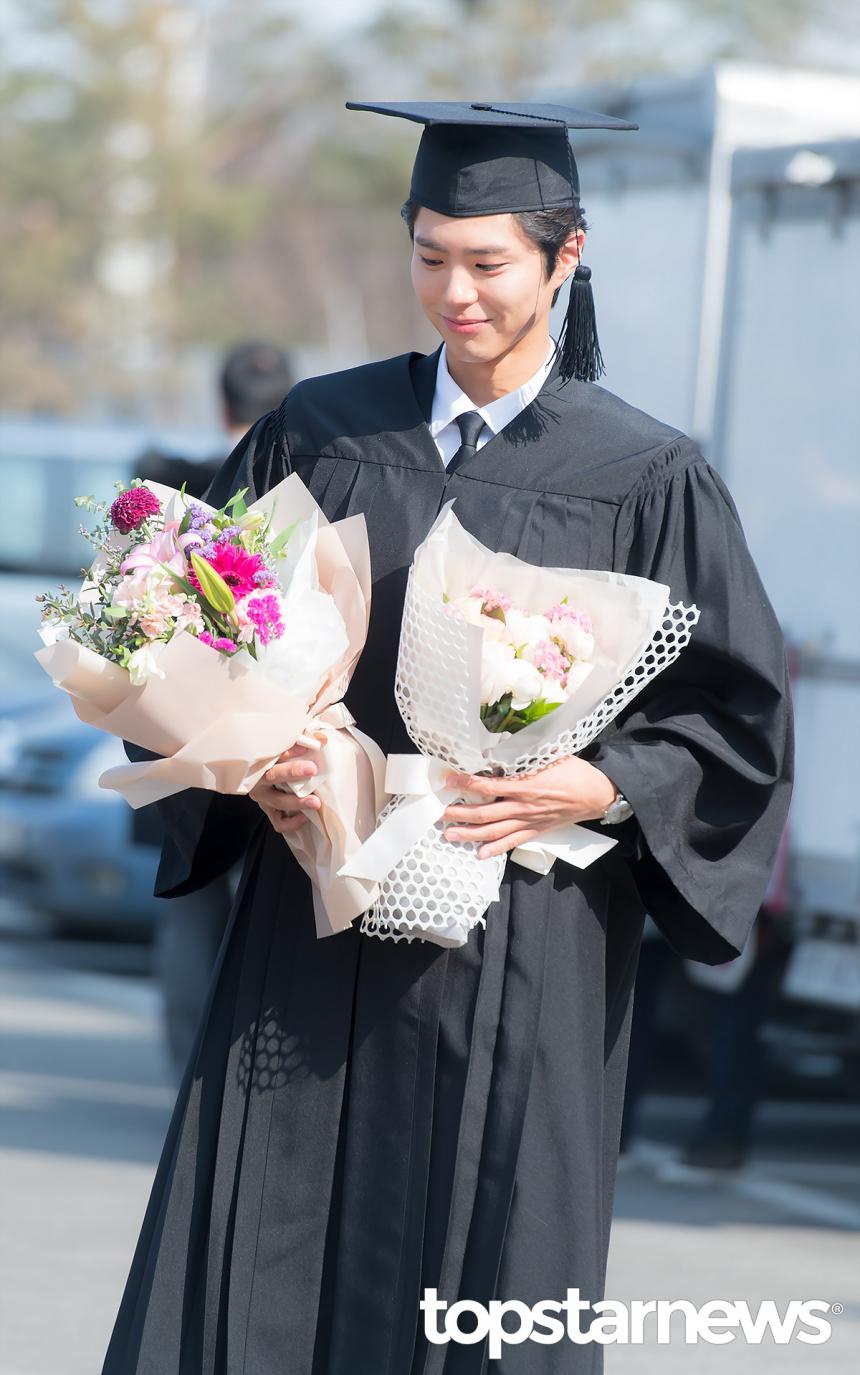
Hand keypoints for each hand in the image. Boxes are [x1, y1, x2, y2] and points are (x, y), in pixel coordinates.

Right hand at [249, 735, 325, 835]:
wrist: (261, 778)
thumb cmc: (277, 760)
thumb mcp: (282, 749)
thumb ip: (298, 742)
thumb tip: (320, 738)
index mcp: (260, 760)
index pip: (273, 753)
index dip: (289, 750)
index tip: (305, 746)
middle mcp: (258, 779)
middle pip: (273, 775)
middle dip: (292, 772)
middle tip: (312, 769)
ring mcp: (263, 797)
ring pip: (277, 801)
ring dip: (297, 802)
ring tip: (315, 802)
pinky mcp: (268, 811)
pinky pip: (278, 822)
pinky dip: (292, 822)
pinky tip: (305, 816)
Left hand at [443, 758, 617, 859]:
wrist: (596, 793)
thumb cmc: (573, 771)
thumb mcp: (548, 754)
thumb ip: (523, 754)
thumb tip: (500, 746)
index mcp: (525, 784)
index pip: (487, 785)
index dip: (465, 783)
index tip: (448, 780)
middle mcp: (523, 806)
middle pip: (485, 813)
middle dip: (460, 814)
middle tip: (440, 814)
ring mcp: (528, 821)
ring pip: (494, 831)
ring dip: (470, 834)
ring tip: (450, 835)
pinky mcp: (535, 831)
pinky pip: (512, 842)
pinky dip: (495, 849)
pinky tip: (479, 853)